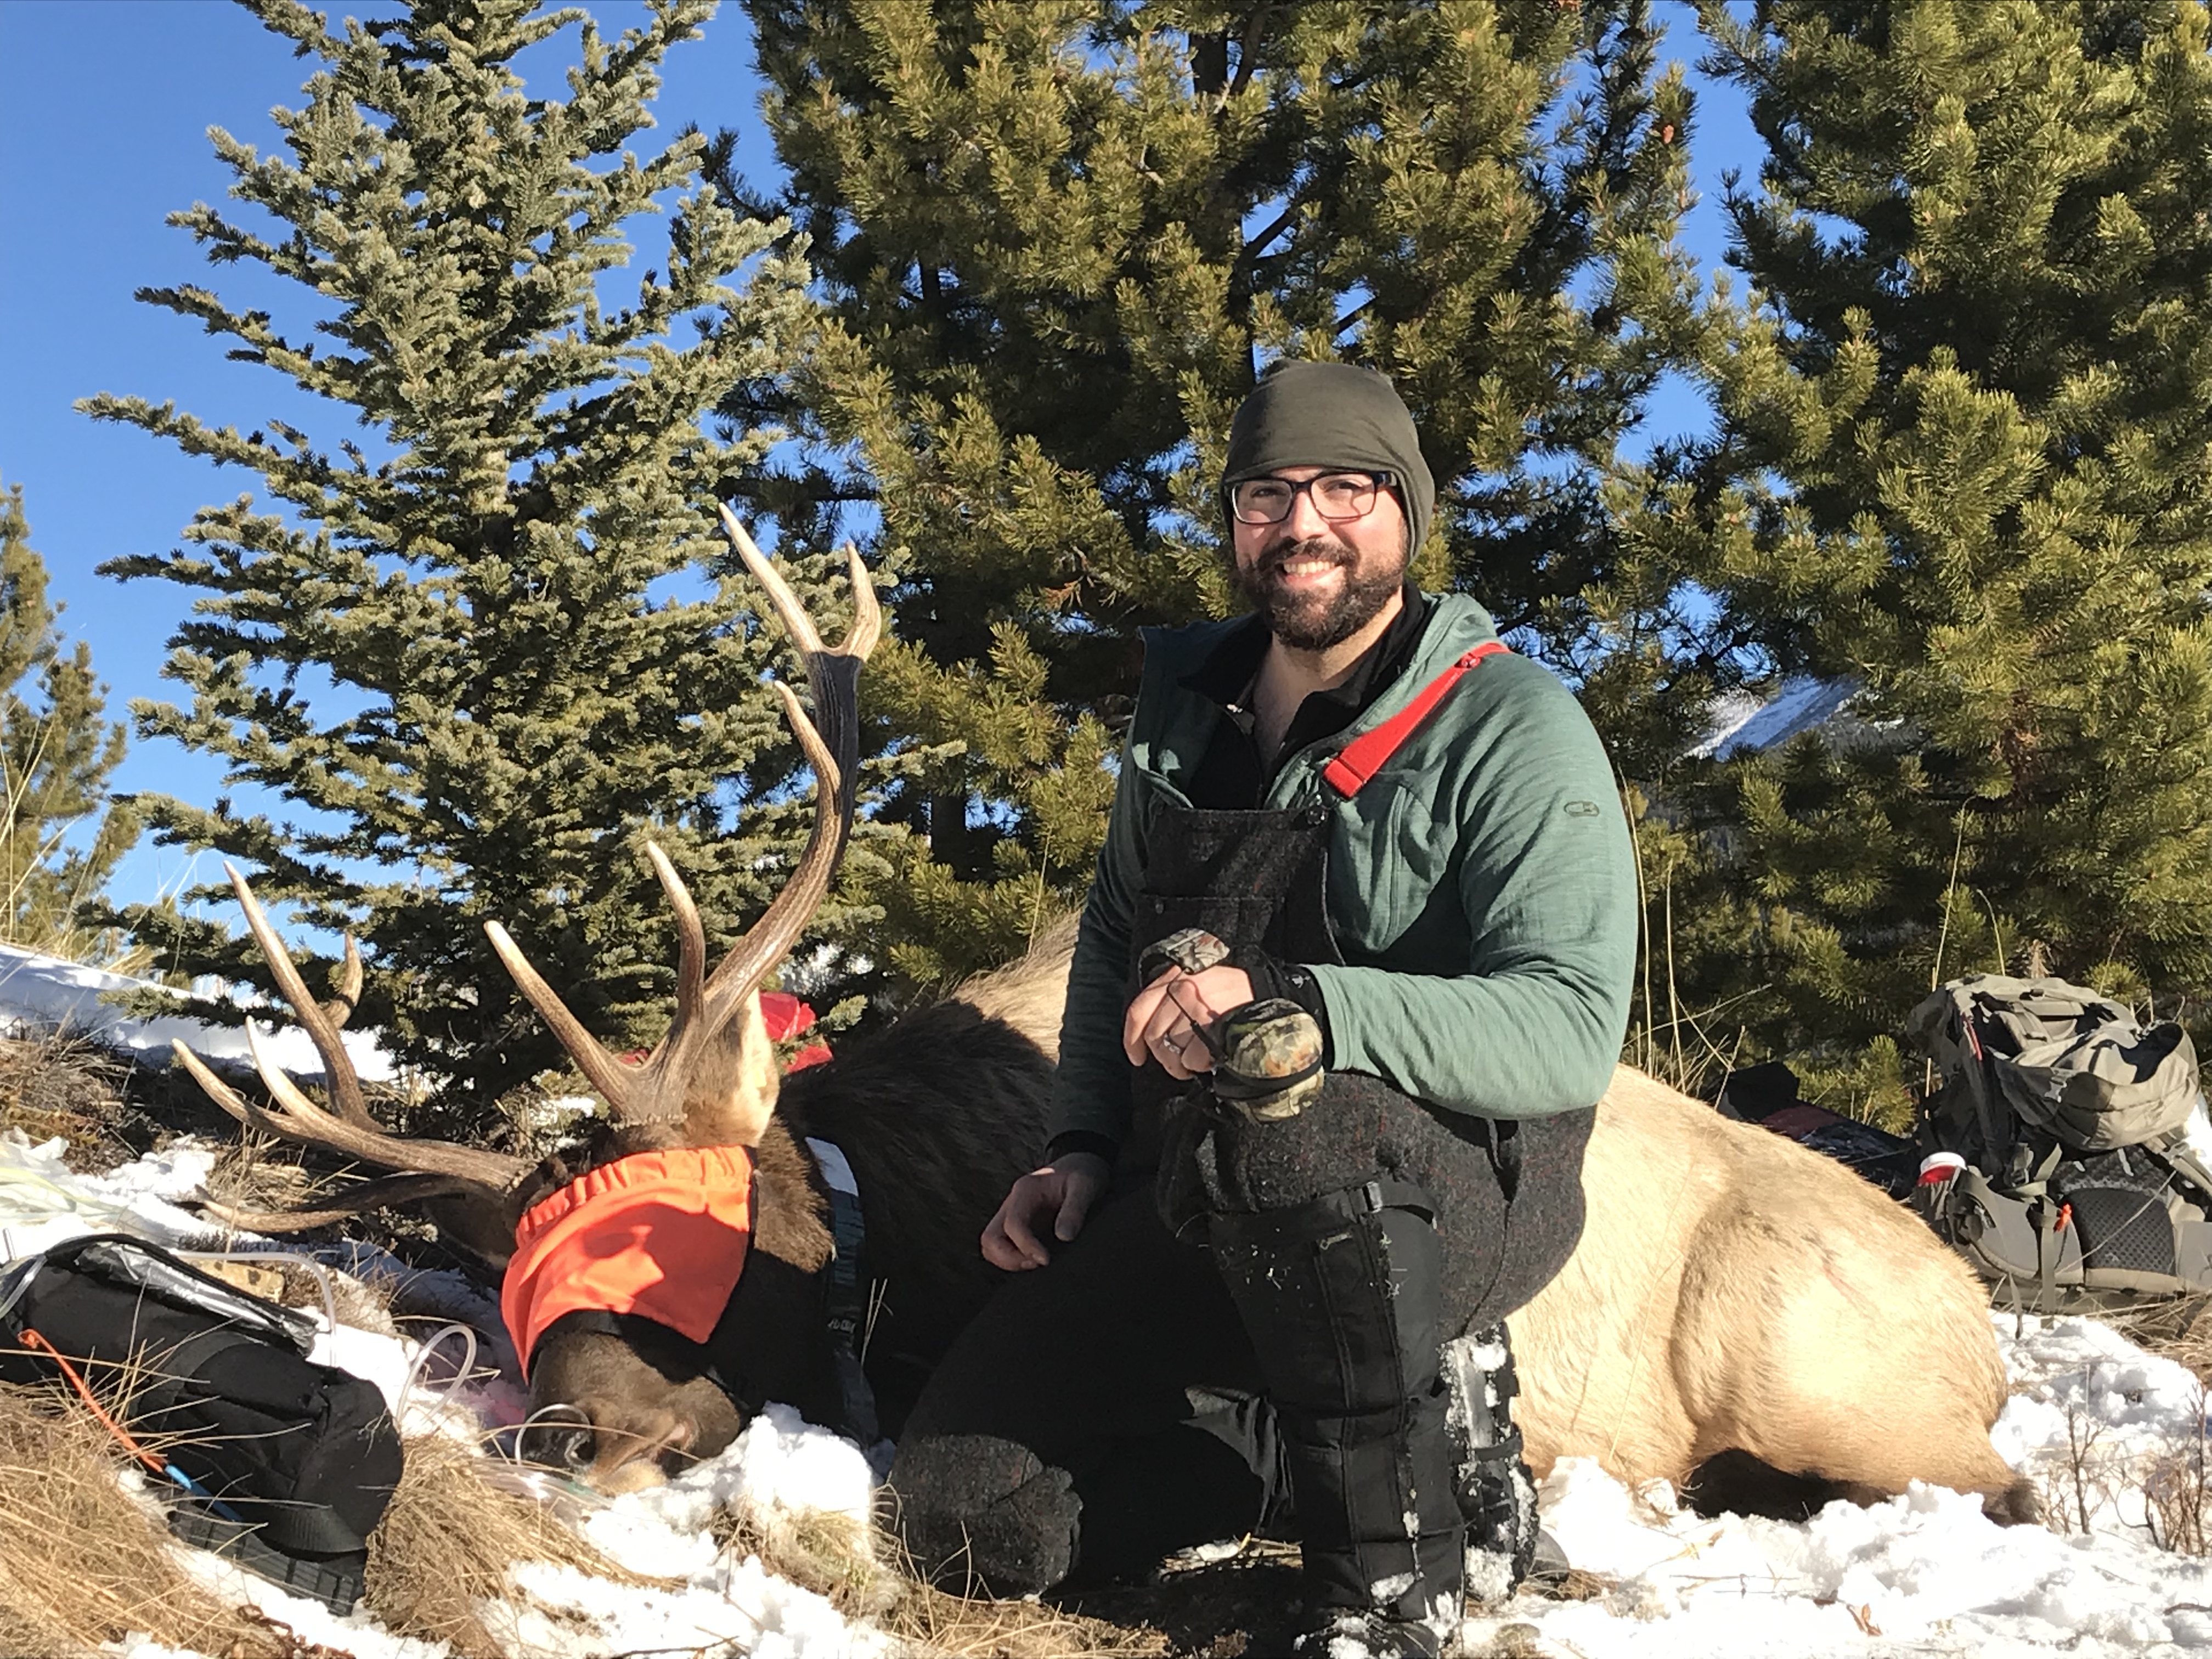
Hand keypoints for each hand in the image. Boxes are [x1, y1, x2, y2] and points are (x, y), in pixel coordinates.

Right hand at [980, 1152, 1109, 1270]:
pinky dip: (1011, 1260)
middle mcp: (1013, 1202)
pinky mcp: (1017, 1227)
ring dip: (1008, 1261)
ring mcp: (1012, 1215)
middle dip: (1009, 1258)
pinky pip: (1001, 1248)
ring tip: (1036, 1264)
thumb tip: (1064, 1237)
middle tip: (1038, 1264)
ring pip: (990, 1245)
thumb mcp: (1085, 1185)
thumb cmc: (1082, 1174)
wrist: (1080, 1168)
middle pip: (990, 1237)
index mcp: (1026, 1189)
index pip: (1013, 1223)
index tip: (1047, 1260)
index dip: (1026, 1246)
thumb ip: (1075, 1209)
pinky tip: (1035, 1261)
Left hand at [1122, 962, 1255, 1080]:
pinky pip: (1190, 1059)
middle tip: (1181, 1063)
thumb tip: (1148, 1037)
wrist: (1267, 994)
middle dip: (1165, 1057)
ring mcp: (1197, 1006)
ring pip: (1171, 1051)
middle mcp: (1183, 988)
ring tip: (1199, 1059)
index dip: (1132, 1039)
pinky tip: (1212, 1057)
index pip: (1139, 1011)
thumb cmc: (1231, 995)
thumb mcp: (1198, 983)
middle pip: (1154, 1036)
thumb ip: (1171, 1000)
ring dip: (1183, 1064)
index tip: (1137, 1058)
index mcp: (1175, 977)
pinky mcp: (1212, 1026)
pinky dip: (1200, 1065)